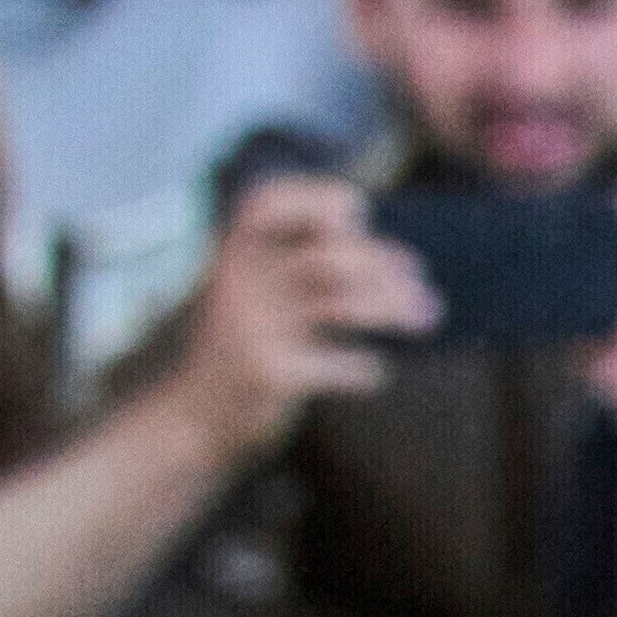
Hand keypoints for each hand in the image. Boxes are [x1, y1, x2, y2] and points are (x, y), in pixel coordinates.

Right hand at [175, 170, 430, 440]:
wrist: (192, 419)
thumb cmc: (244, 348)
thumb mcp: (260, 295)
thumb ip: (315, 270)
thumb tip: (407, 265)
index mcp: (232, 253)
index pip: (266, 203)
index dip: (316, 198)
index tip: (354, 218)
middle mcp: (237, 282)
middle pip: (327, 257)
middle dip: (384, 270)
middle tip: (423, 293)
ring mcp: (252, 328)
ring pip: (341, 304)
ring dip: (392, 310)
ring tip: (424, 319)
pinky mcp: (268, 373)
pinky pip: (338, 364)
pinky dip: (364, 369)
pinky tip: (374, 373)